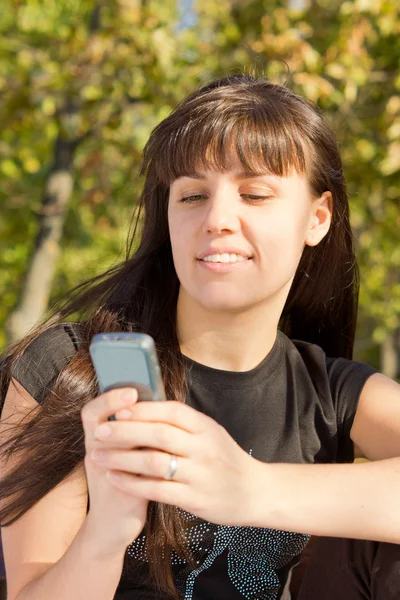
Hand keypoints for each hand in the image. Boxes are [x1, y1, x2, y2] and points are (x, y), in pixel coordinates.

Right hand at [81, 388, 149, 553]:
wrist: (113, 524)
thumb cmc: (125, 480)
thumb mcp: (123, 452)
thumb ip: (134, 430)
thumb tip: (155, 399)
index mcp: (98, 442)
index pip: (92, 412)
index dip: (107, 400)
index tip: (128, 389)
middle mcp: (97, 455)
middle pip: (99, 424)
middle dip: (117, 407)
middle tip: (134, 393)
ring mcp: (107, 474)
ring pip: (117, 448)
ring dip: (138, 431)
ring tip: (158, 419)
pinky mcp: (123, 493)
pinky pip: (137, 473)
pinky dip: (154, 459)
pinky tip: (170, 450)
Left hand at [90, 399, 258, 526]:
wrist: (254, 492)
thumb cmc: (224, 458)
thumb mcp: (210, 432)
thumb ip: (182, 422)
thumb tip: (142, 406)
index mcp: (205, 426)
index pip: (170, 411)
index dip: (141, 408)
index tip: (116, 408)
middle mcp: (203, 447)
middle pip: (158, 434)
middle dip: (124, 431)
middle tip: (99, 431)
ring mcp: (200, 474)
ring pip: (154, 462)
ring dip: (122, 457)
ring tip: (98, 455)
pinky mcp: (194, 499)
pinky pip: (157, 489)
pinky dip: (131, 483)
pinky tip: (114, 477)